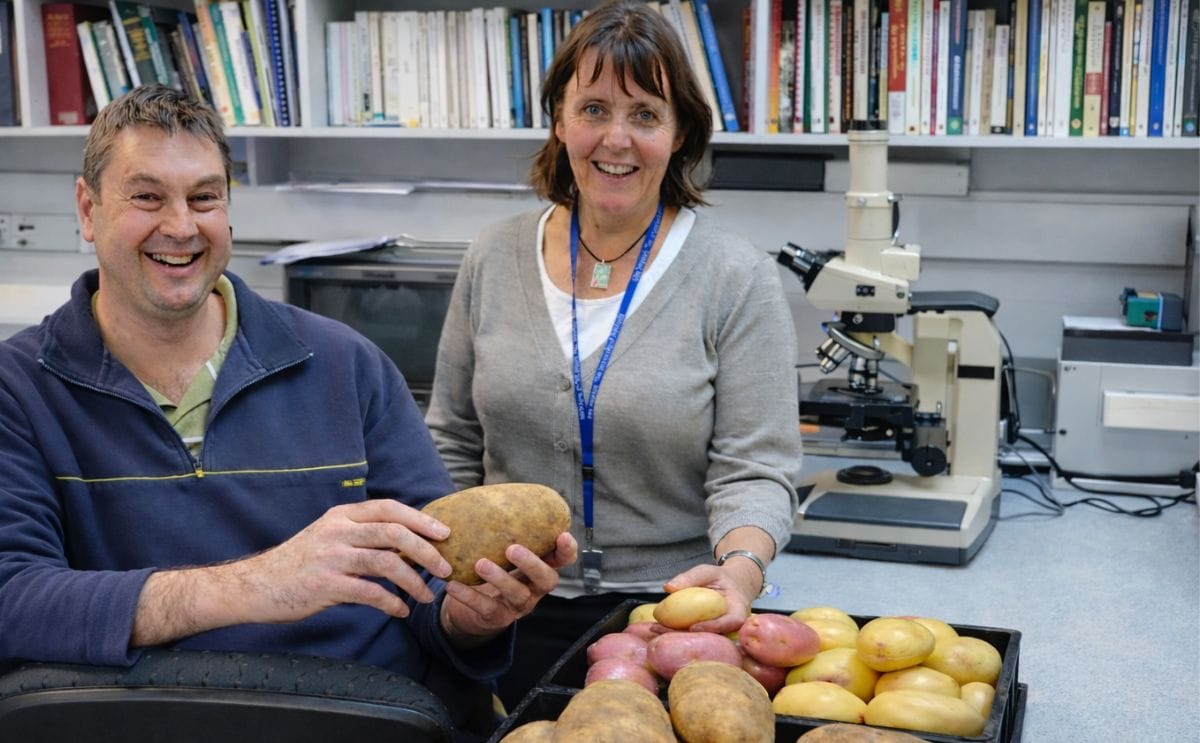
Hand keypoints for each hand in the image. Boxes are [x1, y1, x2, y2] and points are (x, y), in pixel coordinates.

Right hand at [238, 499, 454, 621]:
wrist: (254, 586)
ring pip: (387, 563)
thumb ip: (361, 533)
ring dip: (414, 581)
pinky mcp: (326, 585)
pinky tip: (401, 611)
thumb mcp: (328, 535)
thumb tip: (407, 540)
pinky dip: (391, 603)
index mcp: (341, 515)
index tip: (444, 533)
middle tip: (445, 568)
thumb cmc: (299, 563)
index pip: (389, 508)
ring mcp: (331, 558)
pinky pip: (370, 593)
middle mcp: (338, 531)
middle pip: (394, 533)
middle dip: (426, 551)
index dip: (420, 519)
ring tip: (428, 596)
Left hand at [439, 531, 578, 648]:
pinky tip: (453, 585)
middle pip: (546, 579)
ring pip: (517, 594)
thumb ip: (503, 530)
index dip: (567, 550)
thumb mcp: (500, 550)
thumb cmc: (491, 568)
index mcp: (540, 567)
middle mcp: (535, 588)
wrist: (471, 609)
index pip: (563, 560)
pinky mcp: (496, 619)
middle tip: (512, 548)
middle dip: (531, 564)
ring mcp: (518, 606)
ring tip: (481, 563)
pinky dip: (469, 596)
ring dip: (500, 578)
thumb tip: (489, 494)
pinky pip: (485, 608)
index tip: (562, 535)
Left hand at [661, 561, 758, 634]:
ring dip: (676, 636)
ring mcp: (716, 634)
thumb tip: (669, 587)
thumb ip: (691, 577)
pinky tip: (657, 628)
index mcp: (737, 613)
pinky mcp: (705, 635)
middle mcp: (728, 628)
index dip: (711, 627)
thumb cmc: (721, 578)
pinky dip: (675, 632)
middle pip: (710, 636)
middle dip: (685, 636)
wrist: (730, 585)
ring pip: (698, 639)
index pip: (728, 623)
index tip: (693, 627)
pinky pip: (691, 636)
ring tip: (654, 629)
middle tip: (662, 629)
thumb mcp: (708, 571)